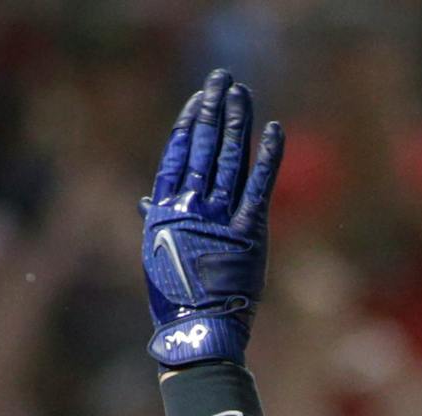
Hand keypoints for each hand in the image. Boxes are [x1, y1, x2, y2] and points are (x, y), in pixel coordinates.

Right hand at [142, 70, 283, 366]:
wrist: (198, 331)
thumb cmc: (176, 299)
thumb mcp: (157, 256)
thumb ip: (156, 222)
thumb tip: (147, 201)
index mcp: (166, 211)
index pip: (177, 155)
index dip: (188, 125)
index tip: (198, 100)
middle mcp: (191, 208)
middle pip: (204, 148)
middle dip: (213, 110)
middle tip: (222, 79)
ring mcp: (220, 219)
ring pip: (229, 159)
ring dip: (237, 124)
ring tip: (241, 93)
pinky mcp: (249, 234)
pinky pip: (259, 187)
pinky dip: (268, 158)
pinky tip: (274, 130)